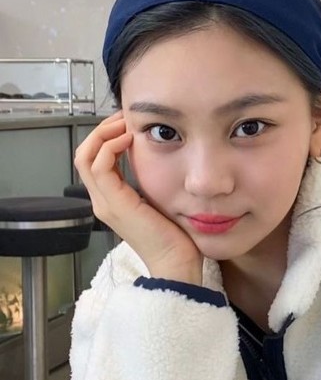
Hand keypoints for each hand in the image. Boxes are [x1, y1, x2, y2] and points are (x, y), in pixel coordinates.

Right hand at [74, 112, 202, 284]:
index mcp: (112, 200)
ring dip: (104, 133)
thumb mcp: (159, 200)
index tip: (128, 123)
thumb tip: (156, 155)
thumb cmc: (175, 236)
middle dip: (102, 129)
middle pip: (84, 154)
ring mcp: (106, 203)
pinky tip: (130, 139)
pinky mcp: (115, 204)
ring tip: (125, 123)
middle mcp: (102, 201)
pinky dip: (110, 147)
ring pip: (86, 156)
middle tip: (124, 117)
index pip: (94, 159)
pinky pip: (100, 166)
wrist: (177, 263)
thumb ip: (150, 181)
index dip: (106, 136)